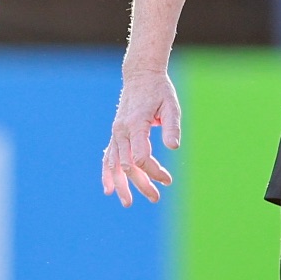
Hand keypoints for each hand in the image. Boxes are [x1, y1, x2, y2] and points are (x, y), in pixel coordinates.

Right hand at [102, 66, 179, 206]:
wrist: (140, 76)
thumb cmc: (159, 91)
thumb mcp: (171, 105)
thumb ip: (172, 127)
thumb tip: (173, 148)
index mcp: (136, 124)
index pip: (141, 157)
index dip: (154, 172)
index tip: (168, 179)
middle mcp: (122, 130)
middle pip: (127, 165)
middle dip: (141, 184)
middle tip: (156, 198)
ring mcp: (116, 133)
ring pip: (114, 164)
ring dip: (121, 184)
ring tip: (128, 203)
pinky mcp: (115, 134)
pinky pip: (107, 156)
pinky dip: (106, 173)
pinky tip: (108, 189)